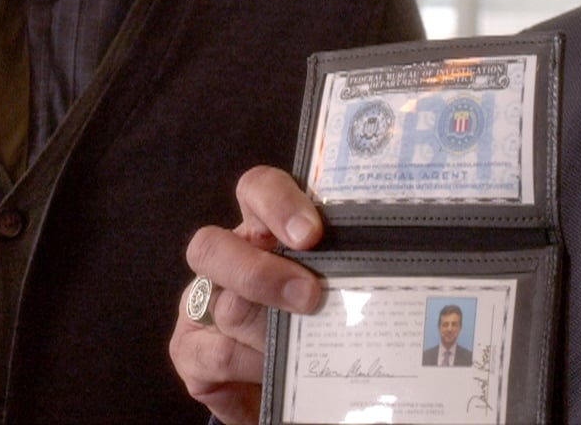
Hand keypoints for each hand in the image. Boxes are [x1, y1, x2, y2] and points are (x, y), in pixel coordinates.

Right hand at [169, 166, 326, 424]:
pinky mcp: (190, 354)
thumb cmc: (317, 326)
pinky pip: (216, 354)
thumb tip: (389, 264)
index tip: (311, 234)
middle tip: (310, 297)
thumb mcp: (332, 287)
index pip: (256, 190)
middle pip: (213, 246)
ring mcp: (200, 307)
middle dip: (262, 274)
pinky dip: (252, 364)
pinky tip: (275, 373)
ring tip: (306, 349)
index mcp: (260, 230)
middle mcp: (224, 262)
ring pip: (226, 308)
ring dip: (271, 332)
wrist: (288, 389)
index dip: (277, 203)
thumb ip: (343, 267)